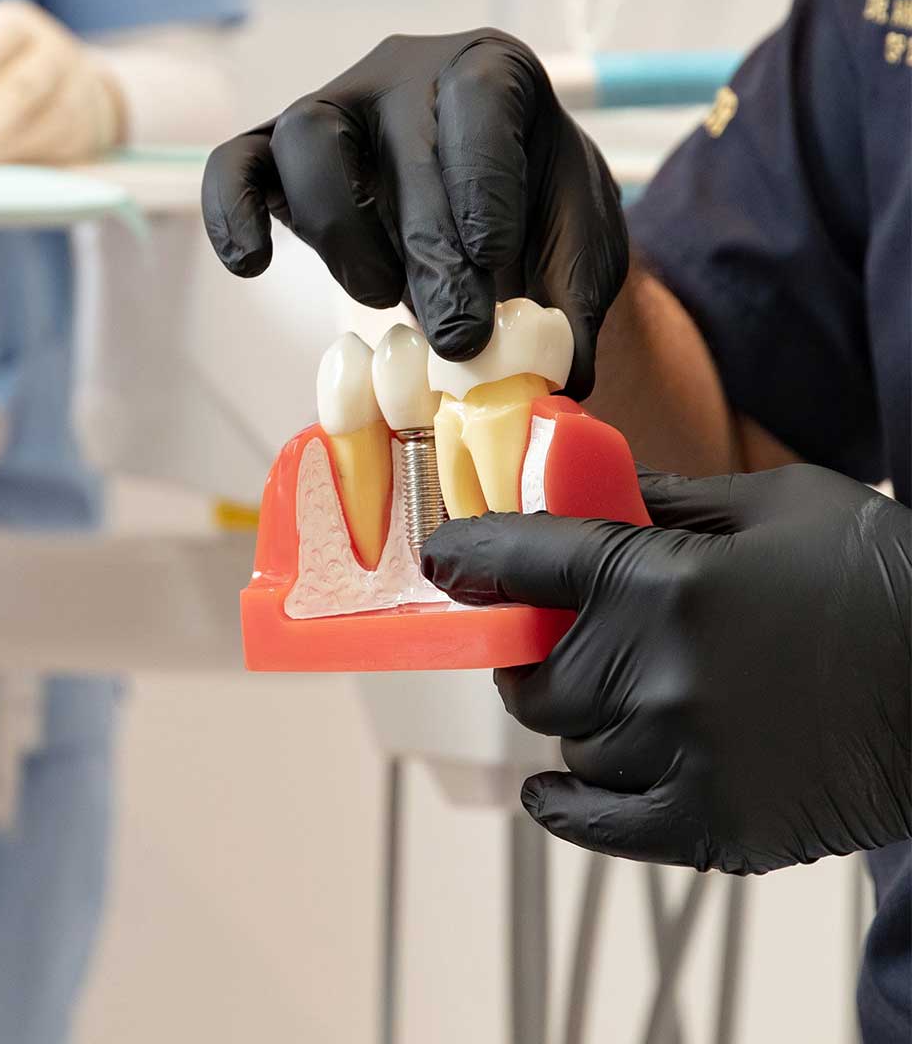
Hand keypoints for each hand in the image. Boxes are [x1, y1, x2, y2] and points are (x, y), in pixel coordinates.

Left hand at [0, 0, 126, 164]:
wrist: (79, 87)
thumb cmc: (1, 72)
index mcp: (15, 25)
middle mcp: (53, 53)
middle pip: (25, 85)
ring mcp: (77, 93)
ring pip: (44, 125)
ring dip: (8, 146)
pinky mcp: (86, 132)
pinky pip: (56, 152)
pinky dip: (27, 161)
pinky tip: (9, 159)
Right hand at [201, 30, 625, 394]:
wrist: (485, 206)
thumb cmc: (534, 215)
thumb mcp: (577, 248)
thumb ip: (575, 302)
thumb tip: (561, 377)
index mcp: (491, 71)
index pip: (479, 100)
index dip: (484, 182)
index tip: (495, 260)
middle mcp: (406, 73)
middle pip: (399, 142)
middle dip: (429, 248)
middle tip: (456, 336)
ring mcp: (334, 106)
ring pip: (308, 136)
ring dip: (342, 229)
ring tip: (382, 298)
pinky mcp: (276, 152)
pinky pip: (234, 163)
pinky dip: (231, 210)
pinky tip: (252, 264)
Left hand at [422, 464, 911, 872]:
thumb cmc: (876, 575)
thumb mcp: (774, 503)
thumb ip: (667, 499)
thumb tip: (591, 486)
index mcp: (661, 580)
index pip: (523, 563)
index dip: (469, 557)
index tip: (443, 561)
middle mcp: (655, 672)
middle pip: (535, 674)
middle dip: (534, 650)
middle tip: (554, 637)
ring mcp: (680, 755)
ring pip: (570, 743)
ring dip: (580, 716)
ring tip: (625, 694)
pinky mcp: (711, 824)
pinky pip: (598, 823)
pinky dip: (568, 804)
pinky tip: (556, 787)